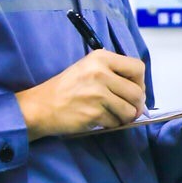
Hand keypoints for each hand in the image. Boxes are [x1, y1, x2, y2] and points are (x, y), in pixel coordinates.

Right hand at [16, 51, 146, 138]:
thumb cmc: (66, 88)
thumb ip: (113, 73)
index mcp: (101, 58)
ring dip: (125, 117)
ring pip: (129, 110)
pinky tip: (99, 119)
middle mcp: (100, 72)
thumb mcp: (89, 68)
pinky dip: (111, 124)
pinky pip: (116, 122)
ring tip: (112, 114)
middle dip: (136, 105)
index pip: (138, 67)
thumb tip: (139, 91)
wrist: (40, 106)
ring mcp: (97, 93)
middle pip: (137, 92)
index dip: (140, 82)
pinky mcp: (94, 112)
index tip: (134, 90)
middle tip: (129, 110)